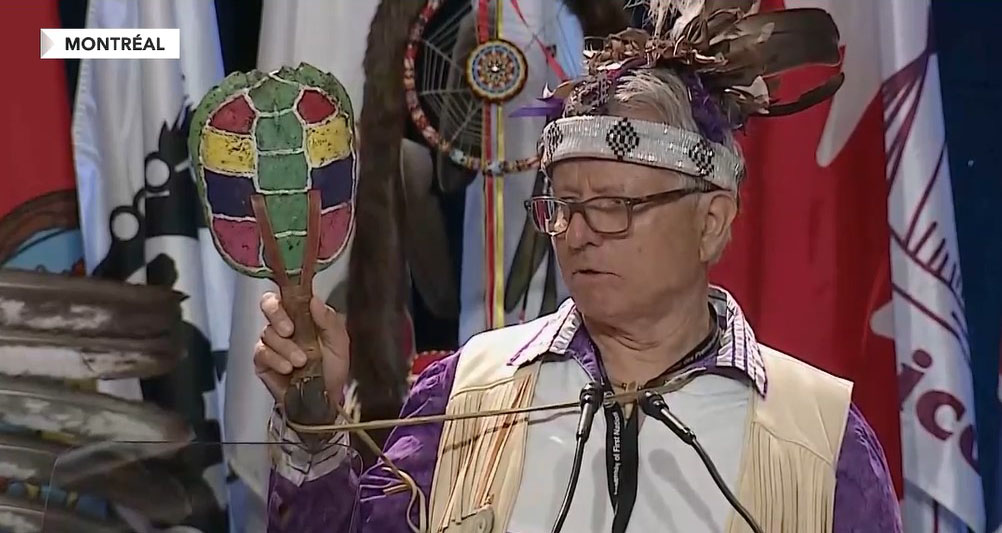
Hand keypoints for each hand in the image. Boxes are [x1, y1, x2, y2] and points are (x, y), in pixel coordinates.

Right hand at [254, 291, 349, 408]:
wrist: (326, 398)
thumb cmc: (334, 368)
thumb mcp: (339, 343)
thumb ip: (329, 321)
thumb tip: (314, 300)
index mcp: (303, 315)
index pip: (287, 294)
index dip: (285, 291)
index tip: (291, 299)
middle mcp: (285, 324)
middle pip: (268, 305)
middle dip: (277, 315)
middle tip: (290, 331)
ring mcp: (272, 342)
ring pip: (267, 333)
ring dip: (285, 347)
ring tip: (301, 361)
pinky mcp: (262, 361)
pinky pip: (261, 353)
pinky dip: (275, 359)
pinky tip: (288, 368)